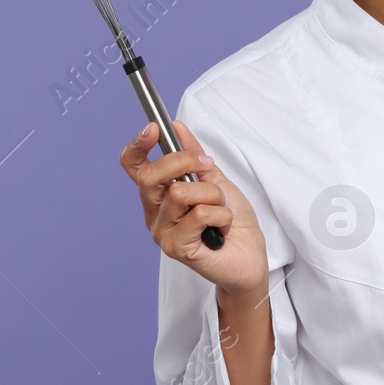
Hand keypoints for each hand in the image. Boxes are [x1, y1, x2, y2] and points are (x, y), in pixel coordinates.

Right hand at [119, 119, 268, 298]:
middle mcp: (153, 214)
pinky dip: (220, 216)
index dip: (138, 146)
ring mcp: (162, 232)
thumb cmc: (232, 222)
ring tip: (220, 209)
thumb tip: (177, 127)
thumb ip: (194, 156)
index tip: (154, 129)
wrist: (250, 256)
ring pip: (180, 193)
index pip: (133, 167)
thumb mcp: (215, 179)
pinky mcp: (176, 248)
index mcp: (158, 196)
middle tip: (206, 167)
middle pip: (150, 176)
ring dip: (212, 195)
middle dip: (184, 162)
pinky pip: (199, 214)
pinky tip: (221, 229)